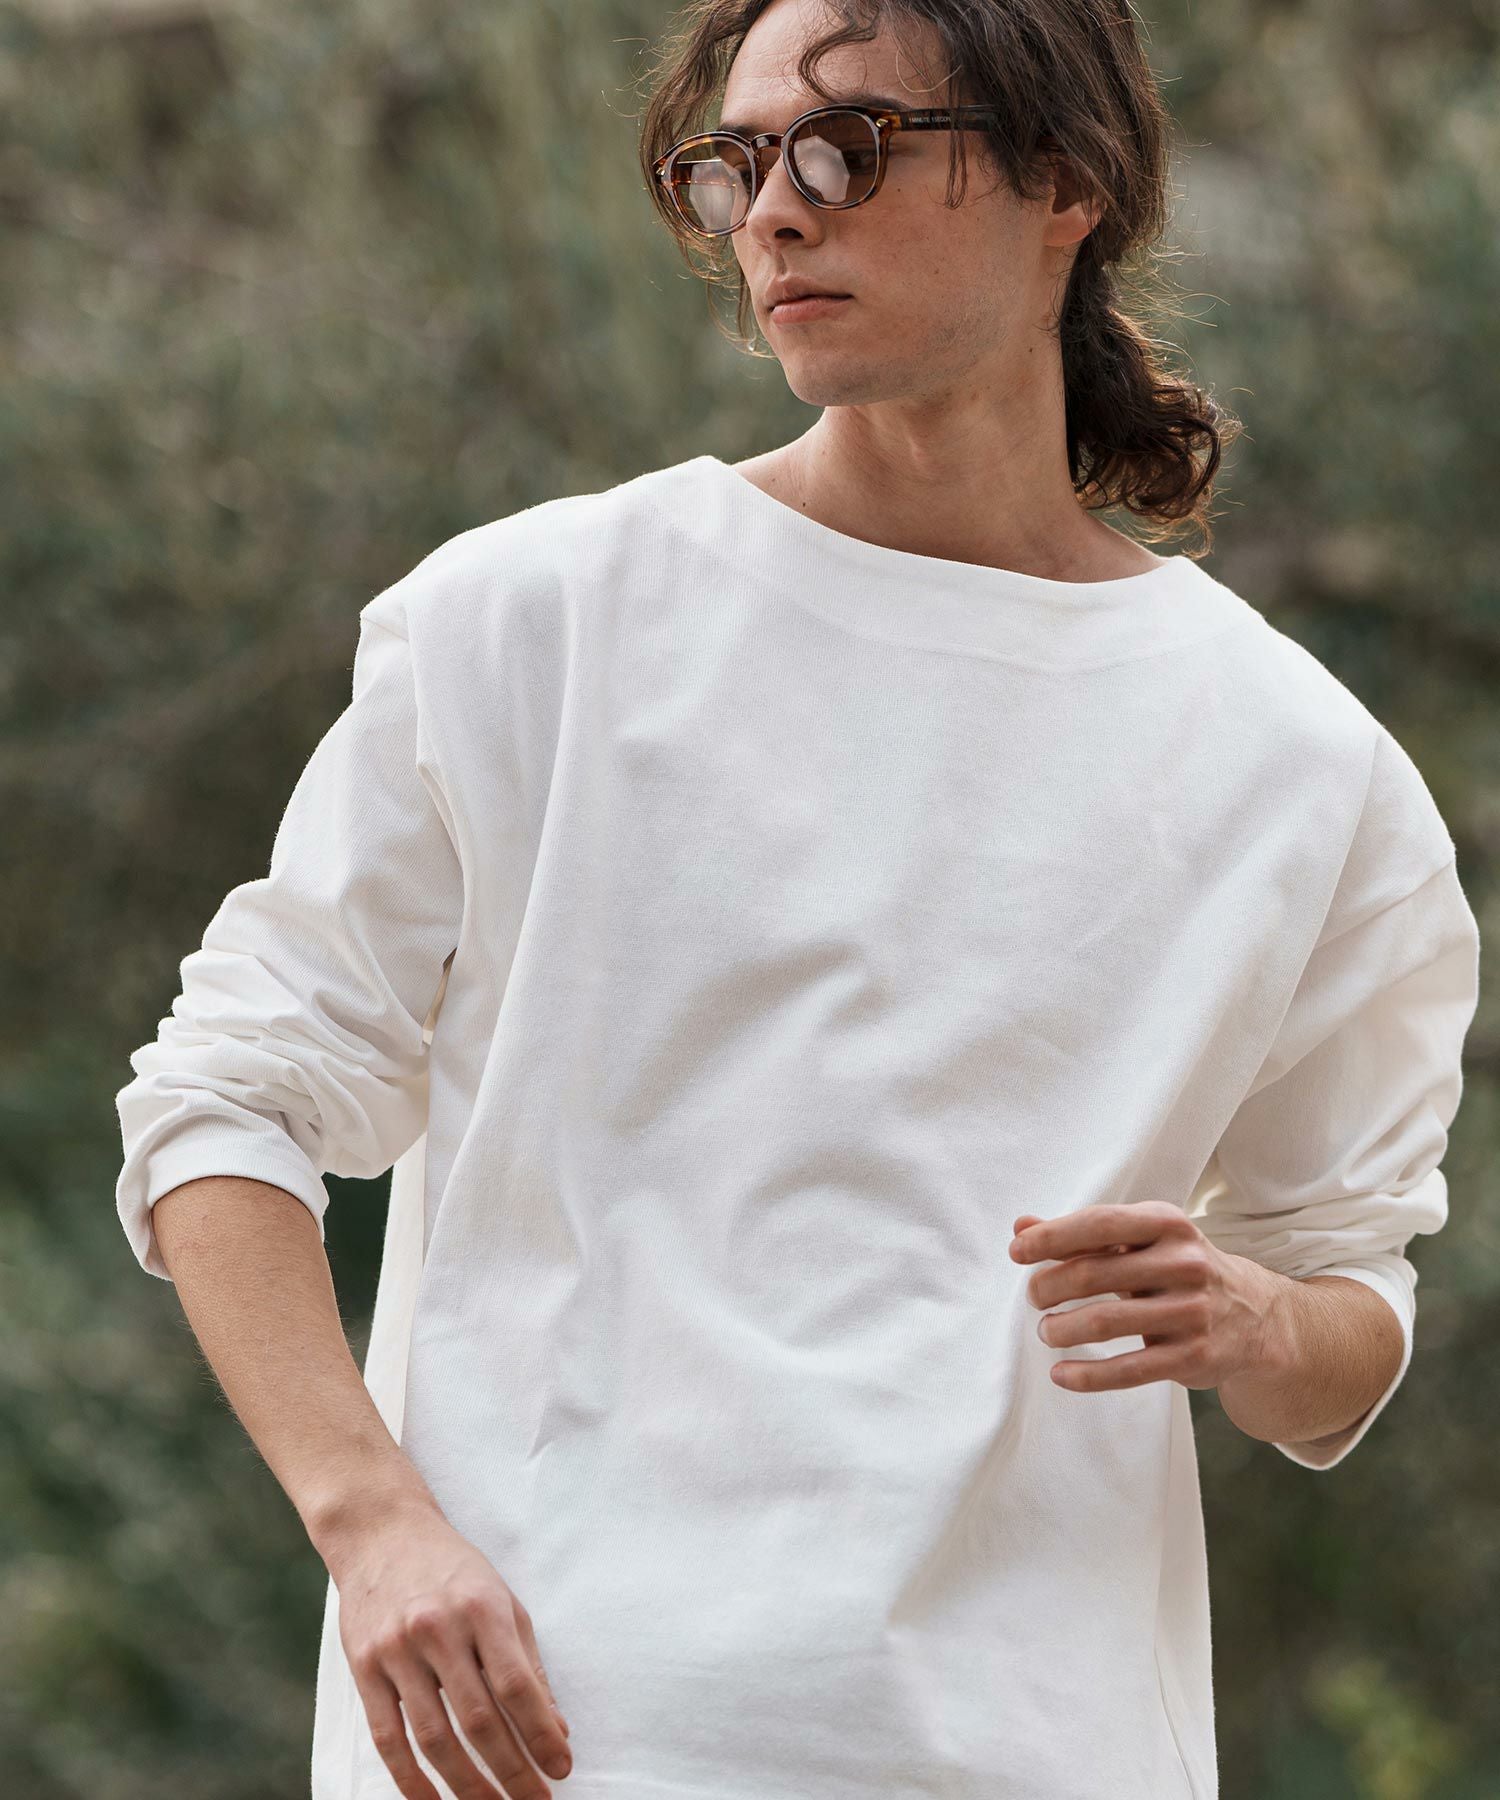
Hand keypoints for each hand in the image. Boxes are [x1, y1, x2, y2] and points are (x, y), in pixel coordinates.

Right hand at [331, 1505, 573, 1798]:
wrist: (382, 1533)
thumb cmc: (453, 1571)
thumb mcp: (502, 1600)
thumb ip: (528, 1663)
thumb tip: (556, 1727)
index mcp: (483, 1608)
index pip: (517, 1686)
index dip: (541, 1734)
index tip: (561, 1768)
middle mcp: (439, 1629)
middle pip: (479, 1720)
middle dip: (512, 1771)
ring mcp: (397, 1650)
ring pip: (435, 1738)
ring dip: (467, 1786)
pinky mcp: (364, 1668)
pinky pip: (389, 1739)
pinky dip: (412, 1781)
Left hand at [1009, 1203, 1281, 1393]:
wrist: (1256, 1316)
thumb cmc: (1178, 1270)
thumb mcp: (1141, 1241)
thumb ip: (1082, 1235)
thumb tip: (1021, 1227)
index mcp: (1168, 1224)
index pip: (1099, 1224)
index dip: (1051, 1238)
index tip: (1017, 1252)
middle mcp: (1184, 1263)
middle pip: (1094, 1273)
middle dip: (1049, 1286)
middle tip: (1034, 1298)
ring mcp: (1192, 1312)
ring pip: (1105, 1322)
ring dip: (1062, 1329)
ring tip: (1047, 1331)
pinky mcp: (1194, 1356)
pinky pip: (1128, 1369)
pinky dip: (1086, 1375)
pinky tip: (1061, 1374)